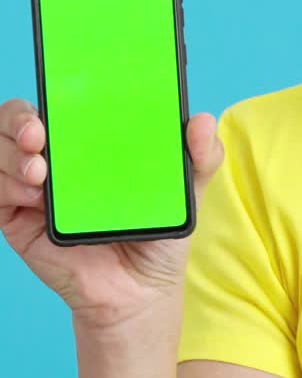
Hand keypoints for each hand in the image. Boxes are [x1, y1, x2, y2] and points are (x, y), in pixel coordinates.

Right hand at [0, 99, 224, 327]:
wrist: (140, 291)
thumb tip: (205, 121)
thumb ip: (201, 157)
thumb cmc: (158, 235)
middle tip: (37, 134)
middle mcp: (57, 156)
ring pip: (1, 149)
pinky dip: (8, 186)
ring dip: (10, 154)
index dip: (54, 85)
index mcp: (91, 139)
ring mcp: (33, 186)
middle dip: (19, 118)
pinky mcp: (18, 216)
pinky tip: (34, 197)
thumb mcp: (187, 193)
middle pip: (19, 118)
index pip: (64, 99)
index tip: (61, 87)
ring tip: (38, 173)